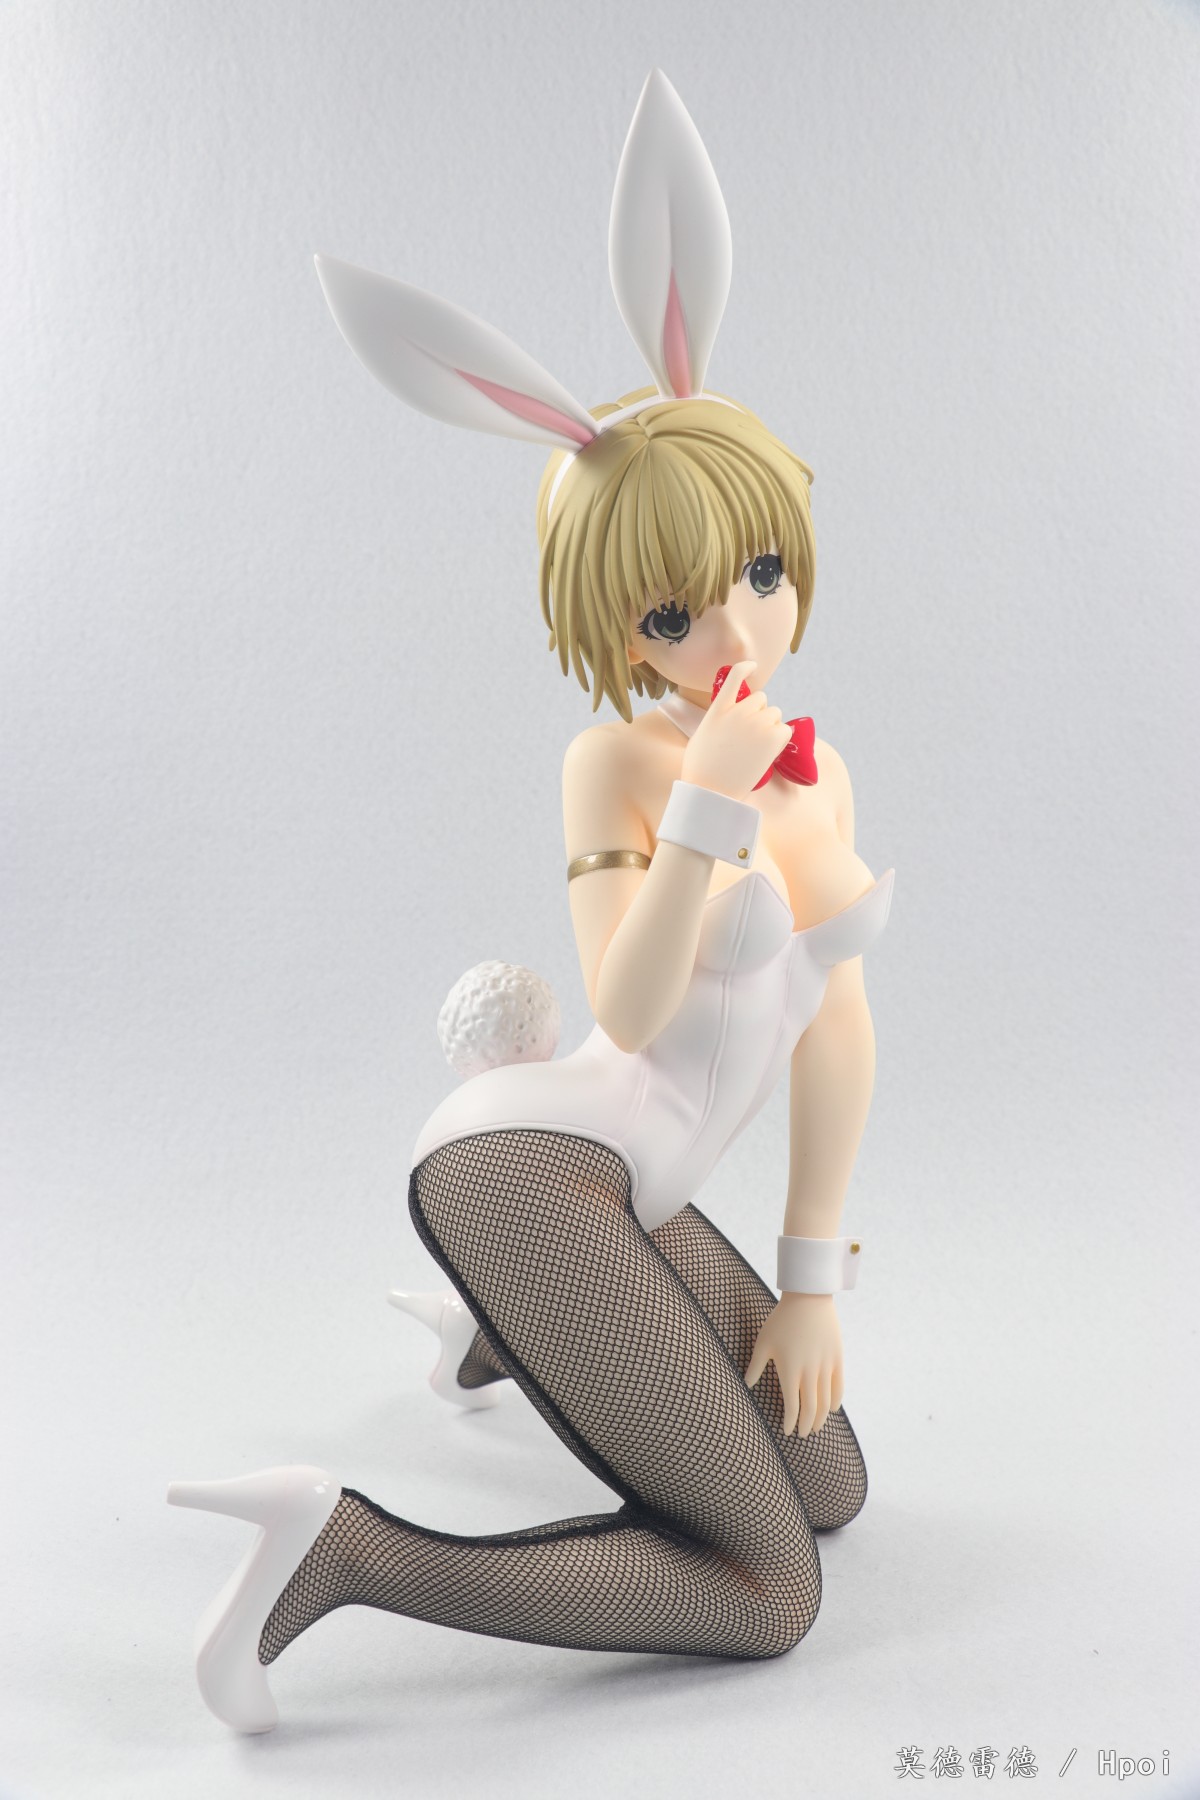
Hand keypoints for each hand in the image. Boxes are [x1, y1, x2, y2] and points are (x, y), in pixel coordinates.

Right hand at [680, 659, 790, 802]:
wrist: (711, 792)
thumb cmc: (702, 770)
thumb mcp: (702, 736)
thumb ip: (718, 719)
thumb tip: (733, 717)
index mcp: (718, 709)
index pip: (734, 677)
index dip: (745, 668)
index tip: (752, 666)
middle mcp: (738, 712)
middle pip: (760, 698)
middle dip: (759, 712)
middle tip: (749, 736)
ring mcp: (756, 724)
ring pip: (774, 713)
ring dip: (770, 725)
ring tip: (756, 747)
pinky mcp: (772, 738)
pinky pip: (785, 729)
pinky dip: (780, 738)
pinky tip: (769, 751)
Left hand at [745, 1293, 844, 1436]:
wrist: (808, 1299)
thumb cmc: (780, 1320)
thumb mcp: (763, 1342)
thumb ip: (755, 1366)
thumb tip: (746, 1385)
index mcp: (789, 1372)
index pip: (792, 1407)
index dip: (789, 1422)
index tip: (786, 1431)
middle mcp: (809, 1373)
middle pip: (811, 1409)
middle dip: (806, 1425)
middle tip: (802, 1434)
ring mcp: (826, 1367)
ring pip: (826, 1402)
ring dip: (821, 1418)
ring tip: (816, 1427)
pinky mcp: (837, 1359)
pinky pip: (839, 1387)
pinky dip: (835, 1401)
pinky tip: (831, 1408)